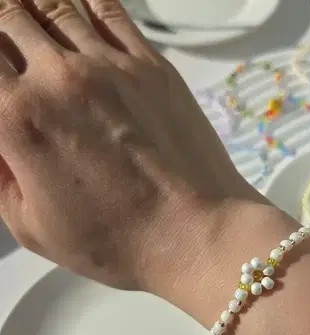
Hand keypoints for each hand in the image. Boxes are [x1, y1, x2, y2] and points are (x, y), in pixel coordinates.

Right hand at [0, 0, 260, 295]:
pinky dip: (86, 2)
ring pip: (54, 5)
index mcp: (20, 119)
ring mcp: (112, 67)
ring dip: (34, 7)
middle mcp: (61, 80)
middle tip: (9, 43)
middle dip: (2, 25)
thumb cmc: (123, 241)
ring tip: (31, 17)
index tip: (0, 79)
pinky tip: (78, 8)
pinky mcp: (153, 67)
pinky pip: (109, 10)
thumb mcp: (34, 227)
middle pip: (8, 16)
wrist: (196, 234)